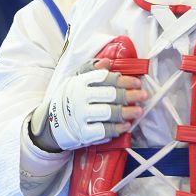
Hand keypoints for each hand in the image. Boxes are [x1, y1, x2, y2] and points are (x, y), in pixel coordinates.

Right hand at [29, 59, 146, 151]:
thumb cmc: (70, 98)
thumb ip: (90, 69)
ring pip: (108, 112)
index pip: (105, 78)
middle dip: (130, 95)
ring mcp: (81, 116)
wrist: (52, 123)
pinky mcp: (83, 132)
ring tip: (138, 111)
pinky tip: (126, 125)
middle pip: (110, 95)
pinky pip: (103, 131)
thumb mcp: (76, 80)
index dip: (123, 80)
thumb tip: (107, 62)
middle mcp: (80, 98)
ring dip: (126, 112)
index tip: (137, 83)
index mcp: (80, 82)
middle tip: (143, 96)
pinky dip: (116, 128)